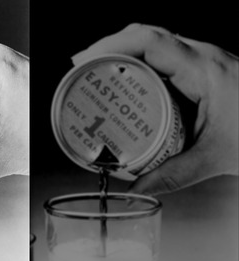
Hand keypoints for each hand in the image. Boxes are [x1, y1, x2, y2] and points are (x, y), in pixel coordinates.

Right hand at [72, 23, 238, 195]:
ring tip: (97, 80)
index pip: (149, 42)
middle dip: (107, 50)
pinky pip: (165, 61)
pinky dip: (140, 70)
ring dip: (122, 58)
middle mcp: (204, 58)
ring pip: (154, 46)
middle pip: (145, 36)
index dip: (109, 46)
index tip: (82, 61)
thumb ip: (174, 174)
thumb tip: (138, 186)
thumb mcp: (219, 157)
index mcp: (206, 69)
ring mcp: (206, 62)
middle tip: (80, 71)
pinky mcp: (205, 73)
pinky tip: (129, 92)